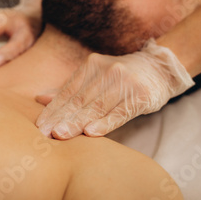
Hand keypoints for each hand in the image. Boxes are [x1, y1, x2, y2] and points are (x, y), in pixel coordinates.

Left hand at [35, 39, 194, 138]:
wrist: (161, 67)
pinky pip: (119, 112)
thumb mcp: (96, 75)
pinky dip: (105, 123)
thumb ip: (70, 88)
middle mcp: (106, 72)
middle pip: (79, 100)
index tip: (39, 125)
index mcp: (91, 66)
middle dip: (60, 118)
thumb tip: (40, 98)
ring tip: (60, 135)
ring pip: (96, 107)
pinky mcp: (140, 96)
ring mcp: (124, 82)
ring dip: (77, 122)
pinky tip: (90, 133)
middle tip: (44, 133)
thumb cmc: (123, 76)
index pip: (68, 91)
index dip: (53, 109)